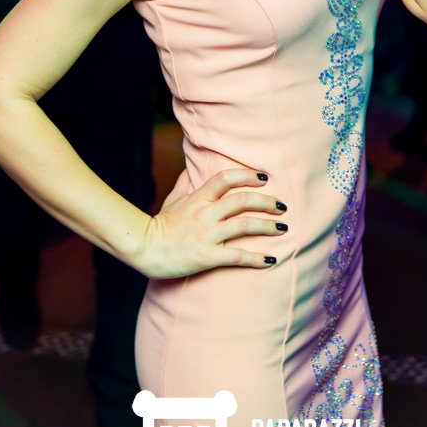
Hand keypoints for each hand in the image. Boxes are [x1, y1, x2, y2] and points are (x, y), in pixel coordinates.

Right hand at [138, 169, 287, 277]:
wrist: (144, 249)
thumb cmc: (160, 224)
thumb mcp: (173, 199)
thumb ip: (185, 182)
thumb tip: (191, 167)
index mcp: (198, 198)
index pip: (226, 178)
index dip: (247, 175)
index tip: (264, 177)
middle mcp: (205, 214)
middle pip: (242, 200)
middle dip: (266, 202)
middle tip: (282, 206)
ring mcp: (207, 235)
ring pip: (244, 225)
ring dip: (267, 226)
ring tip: (283, 228)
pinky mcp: (207, 257)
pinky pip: (237, 256)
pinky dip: (256, 258)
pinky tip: (271, 260)